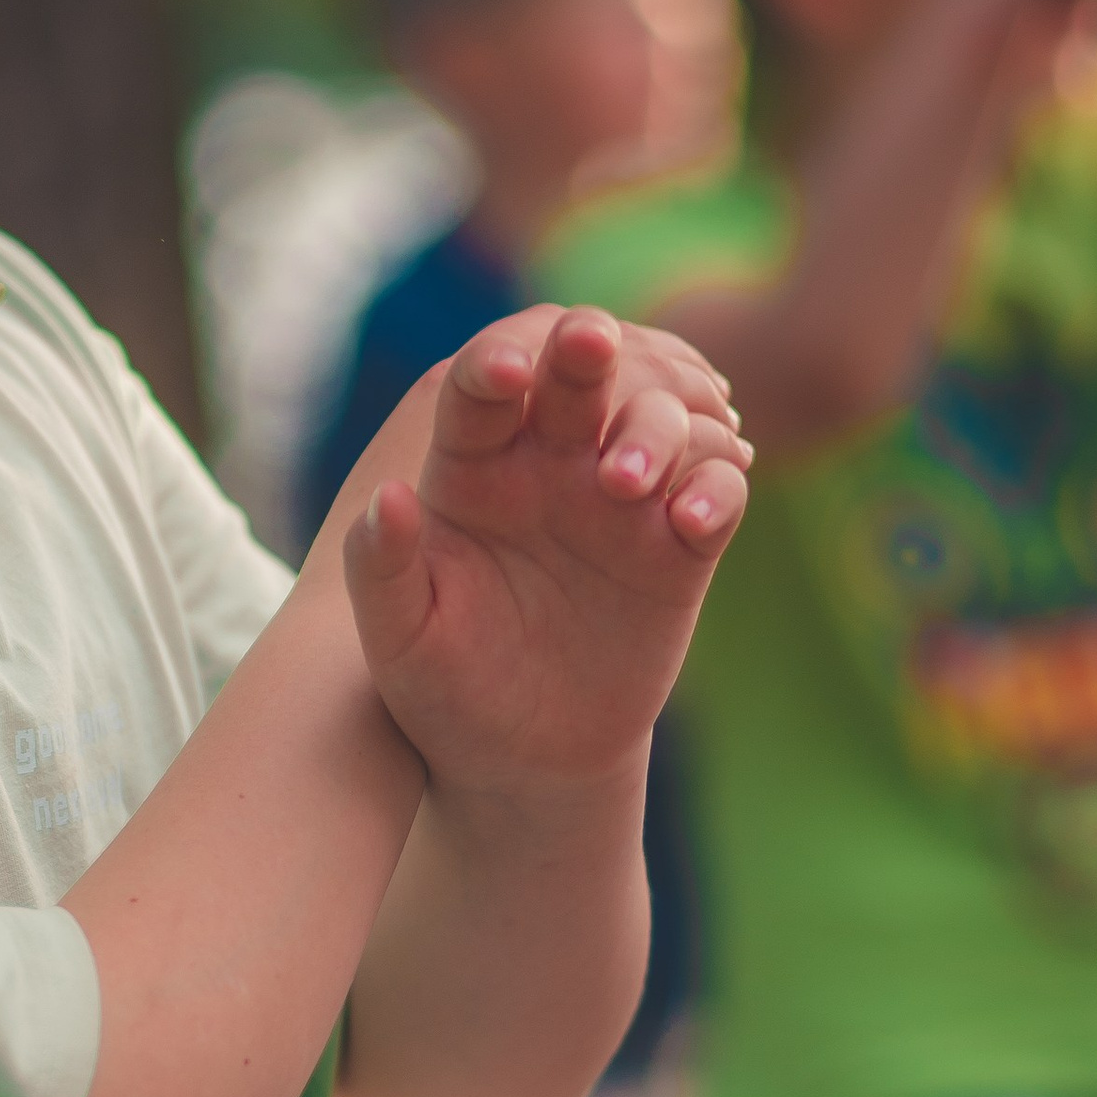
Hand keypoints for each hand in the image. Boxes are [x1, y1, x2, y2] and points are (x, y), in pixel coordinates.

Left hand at [340, 307, 749, 799]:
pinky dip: (716, 491)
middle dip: (586, 349)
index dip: (492, 368)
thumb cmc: (441, 687)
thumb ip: (380, 568)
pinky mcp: (679, 545)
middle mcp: (550, 461)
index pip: (480, 390)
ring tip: (623, 484)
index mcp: (472, 465)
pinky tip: (690, 524)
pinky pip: (716, 491)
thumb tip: (386, 499)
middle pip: (577, 374)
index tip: (501, 368)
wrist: (519, 756)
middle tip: (589, 340)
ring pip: (659, 420)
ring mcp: (621, 496)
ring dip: (653, 430)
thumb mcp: (398, 637)